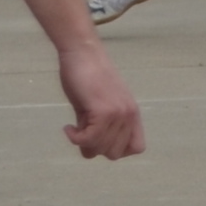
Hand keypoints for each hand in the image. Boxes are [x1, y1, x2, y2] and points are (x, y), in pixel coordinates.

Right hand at [55, 36, 143, 160]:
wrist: (82, 52)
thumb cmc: (87, 76)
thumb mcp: (98, 106)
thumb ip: (99, 127)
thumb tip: (89, 149)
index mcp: (132, 114)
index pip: (136, 147)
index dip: (116, 148)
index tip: (99, 139)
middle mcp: (129, 115)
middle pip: (115, 153)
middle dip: (95, 148)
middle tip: (82, 132)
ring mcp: (118, 113)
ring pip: (101, 148)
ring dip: (83, 143)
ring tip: (74, 127)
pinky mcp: (103, 110)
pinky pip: (90, 139)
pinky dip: (76, 138)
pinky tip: (69, 128)